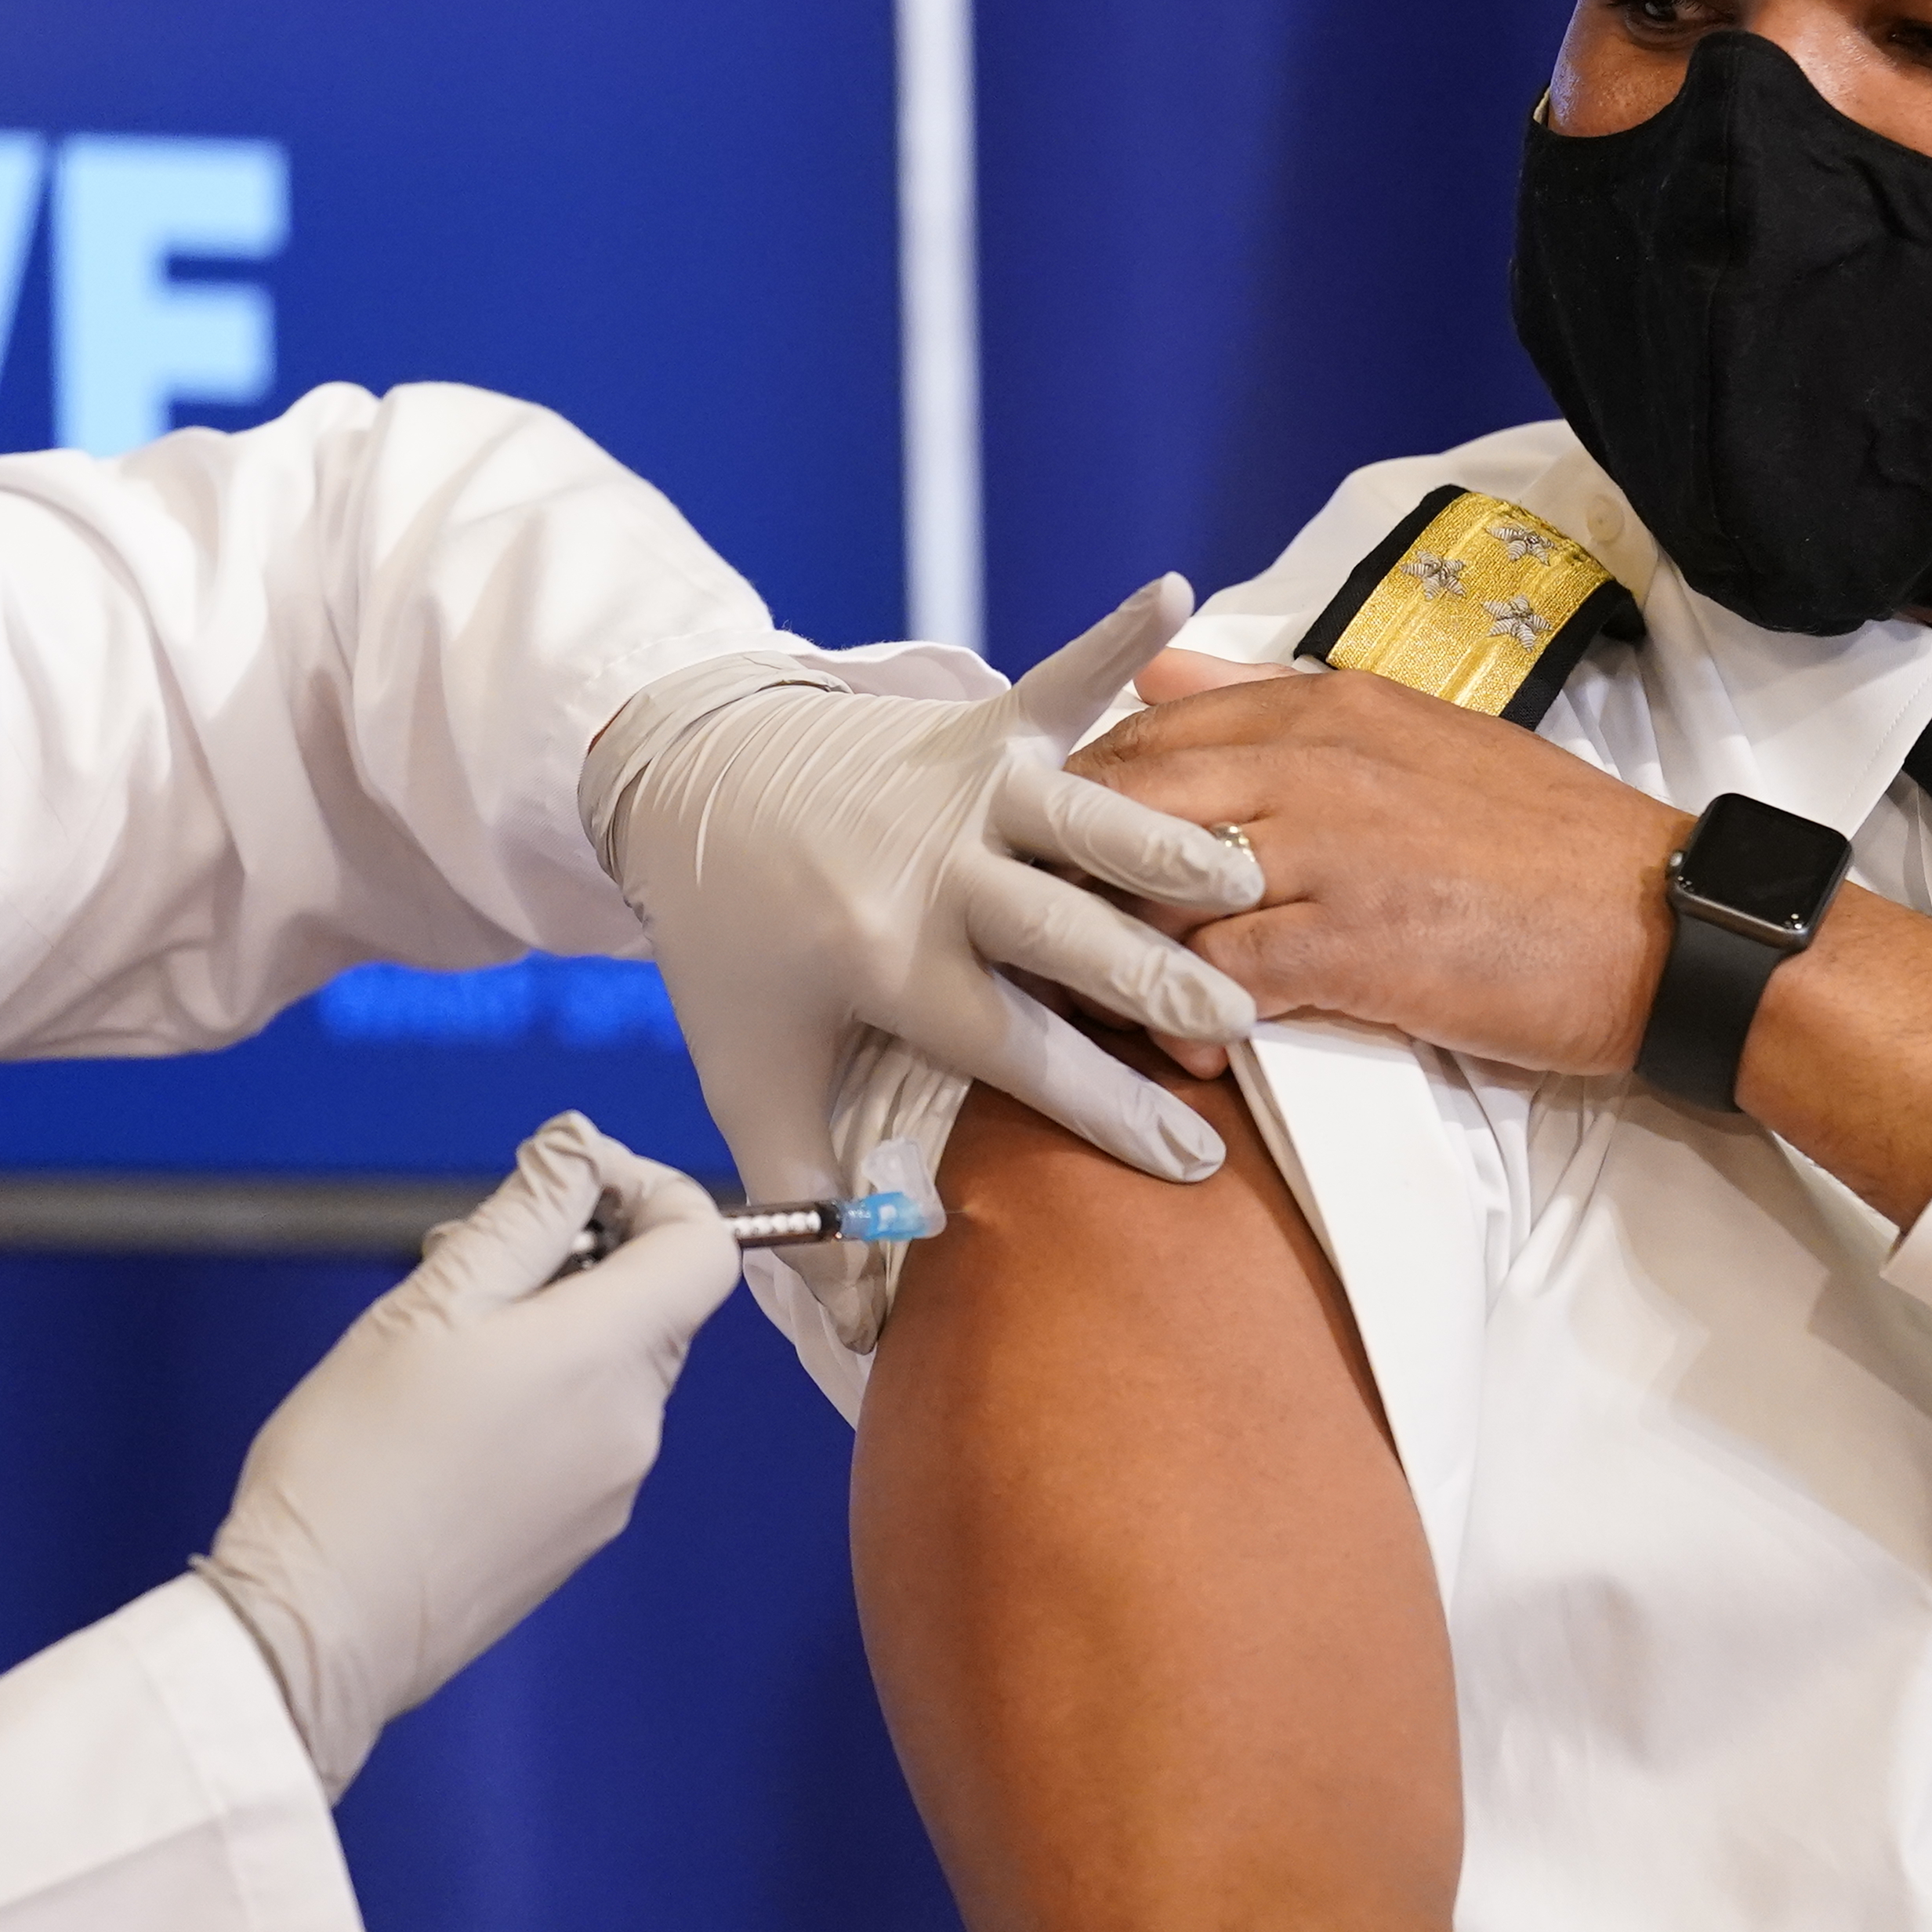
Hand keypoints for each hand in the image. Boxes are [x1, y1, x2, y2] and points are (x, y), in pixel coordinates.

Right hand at [196, 1115, 737, 1794]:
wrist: (319, 1629)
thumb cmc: (357, 1459)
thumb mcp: (430, 1301)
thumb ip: (523, 1213)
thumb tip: (583, 1147)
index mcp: (610, 1354)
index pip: (704, 1243)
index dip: (650, 1191)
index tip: (567, 1181)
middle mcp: (636, 1423)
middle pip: (655, 1303)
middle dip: (580, 1255)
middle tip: (467, 1255)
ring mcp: (613, 1489)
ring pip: (616, 1367)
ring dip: (553, 1327)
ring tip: (440, 1341)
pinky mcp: (579, 1536)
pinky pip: (588, 1432)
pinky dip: (543, 1397)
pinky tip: (449, 1418)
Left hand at [587, 583, 1266, 1199]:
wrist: (680, 785)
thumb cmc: (732, 943)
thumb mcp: (752, 1078)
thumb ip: (810, 1198)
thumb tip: (863, 1335)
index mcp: (889, 962)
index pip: (1019, 1051)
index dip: (1107, 1111)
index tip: (1193, 1163)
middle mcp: (934, 870)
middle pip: (1072, 933)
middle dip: (1162, 981)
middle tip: (1242, 1023)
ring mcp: (960, 786)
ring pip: (1089, 816)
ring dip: (1171, 843)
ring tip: (1251, 876)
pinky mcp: (974, 720)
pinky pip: (1057, 677)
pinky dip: (1115, 637)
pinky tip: (1176, 596)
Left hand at [1098, 653, 1931, 1223]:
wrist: (1670, 927)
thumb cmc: (1547, 846)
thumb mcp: (1414, 738)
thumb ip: (1279, 703)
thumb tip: (1161, 671)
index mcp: (1325, 708)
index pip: (1144, 733)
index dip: (1080, 800)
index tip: (1057, 857)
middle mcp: (1312, 762)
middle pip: (1122, 802)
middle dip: (1066, 871)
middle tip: (1049, 938)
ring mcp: (1328, 850)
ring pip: (1150, 889)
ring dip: (1111, 951)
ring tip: (1103, 1003)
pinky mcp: (1350, 944)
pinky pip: (1214, 979)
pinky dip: (1185, 1022)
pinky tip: (1194, 1054)